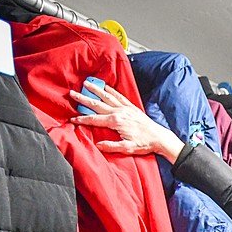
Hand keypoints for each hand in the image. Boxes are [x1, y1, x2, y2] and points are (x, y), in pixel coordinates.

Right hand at [70, 81, 184, 160]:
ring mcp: (126, 108)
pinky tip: (105, 86)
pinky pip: (119, 96)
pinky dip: (111, 90)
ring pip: (107, 96)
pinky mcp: (131, 107)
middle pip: (97, 104)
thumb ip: (111, 146)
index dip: (82, 119)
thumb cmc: (144, 143)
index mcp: (116, 121)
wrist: (159, 137)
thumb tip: (98, 145)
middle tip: (73, 93)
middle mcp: (119, 112)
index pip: (94, 119)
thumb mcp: (127, 148)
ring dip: (96, 89)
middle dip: (84, 99)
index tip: (72, 119)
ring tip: (86, 83)